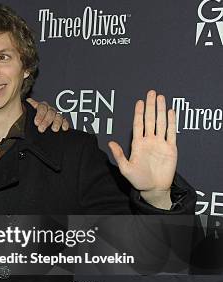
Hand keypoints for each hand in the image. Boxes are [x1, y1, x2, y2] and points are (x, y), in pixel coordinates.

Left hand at [26, 97, 69, 132]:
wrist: (34, 128)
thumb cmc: (28, 121)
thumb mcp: (25, 116)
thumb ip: (25, 112)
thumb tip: (24, 107)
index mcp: (39, 106)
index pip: (41, 107)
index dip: (39, 115)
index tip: (36, 122)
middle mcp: (48, 109)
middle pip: (50, 112)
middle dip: (46, 121)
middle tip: (41, 128)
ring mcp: (55, 114)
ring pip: (58, 116)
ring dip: (56, 123)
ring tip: (54, 129)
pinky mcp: (61, 121)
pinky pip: (64, 121)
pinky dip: (64, 124)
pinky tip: (64, 128)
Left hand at [107, 90, 176, 208]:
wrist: (153, 189)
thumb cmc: (138, 180)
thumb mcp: (125, 168)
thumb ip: (118, 155)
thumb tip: (110, 142)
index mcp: (138, 144)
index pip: (138, 124)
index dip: (138, 113)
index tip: (139, 102)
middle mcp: (149, 141)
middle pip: (150, 119)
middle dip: (150, 106)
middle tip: (151, 92)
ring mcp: (160, 143)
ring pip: (161, 123)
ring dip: (161, 110)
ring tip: (161, 97)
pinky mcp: (170, 148)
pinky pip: (171, 133)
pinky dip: (171, 122)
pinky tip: (171, 112)